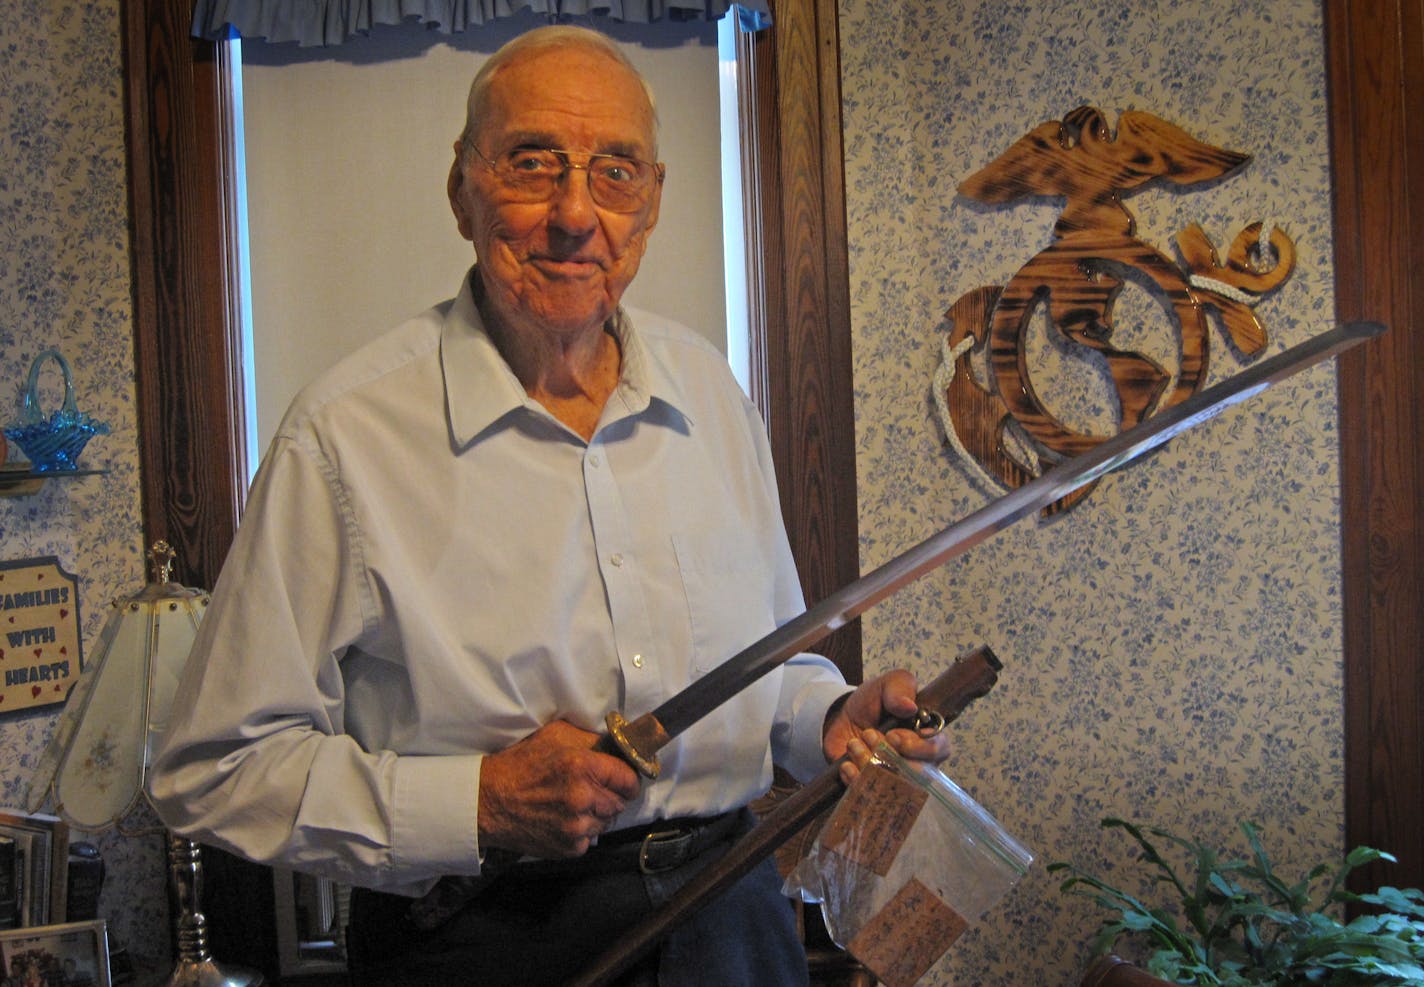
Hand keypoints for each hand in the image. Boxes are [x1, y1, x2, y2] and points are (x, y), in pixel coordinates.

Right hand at [478, 719, 641, 858]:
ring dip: (597, 815)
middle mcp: (583, 797)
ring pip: (606, 822)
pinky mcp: (569, 847)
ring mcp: (576, 826)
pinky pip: (590, 839)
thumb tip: (616, 745)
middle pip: (620, 803)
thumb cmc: (520, 764)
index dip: (627, 779)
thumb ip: (589, 738)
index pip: (628, 779)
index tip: (623, 781)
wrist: (489, 801)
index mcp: (583, 766)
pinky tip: (563, 820)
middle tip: (593, 791)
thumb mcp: (554, 735)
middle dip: (611, 796)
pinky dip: (581, 832)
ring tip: (575, 805)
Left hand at [823, 669, 950, 784]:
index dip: (917, 746)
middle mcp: (919, 763)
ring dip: (869, 764)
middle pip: (917, 774)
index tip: (893, 736)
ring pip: (892, 786)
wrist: (842, 717)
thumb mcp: (886, 684)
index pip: (939, 750)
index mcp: (929, 737)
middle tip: (868, 735)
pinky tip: (847, 764)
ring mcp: (897, 779)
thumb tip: (909, 707)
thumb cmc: (873, 702)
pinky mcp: (874, 789)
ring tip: (854, 744)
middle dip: (889, 755)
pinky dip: (856, 780)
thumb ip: (900, 687)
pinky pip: (870, 796)